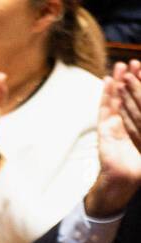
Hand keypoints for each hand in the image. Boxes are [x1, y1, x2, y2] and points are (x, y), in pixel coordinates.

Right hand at [88, 62, 140, 216]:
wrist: (125, 180)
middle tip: (133, 62)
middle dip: (132, 80)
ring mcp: (115, 125)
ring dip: (119, 82)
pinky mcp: (105, 129)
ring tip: (120, 66)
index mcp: (140, 127)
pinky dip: (107, 94)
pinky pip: (106, 108)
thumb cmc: (139, 166)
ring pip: (117, 99)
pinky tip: (108, 81)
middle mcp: (128, 123)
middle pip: (130, 96)